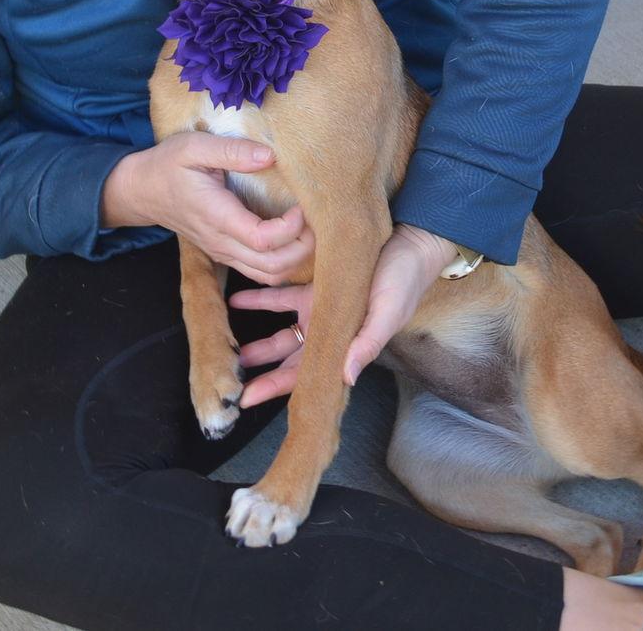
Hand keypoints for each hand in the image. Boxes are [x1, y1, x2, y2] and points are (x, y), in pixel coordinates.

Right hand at [101, 132, 314, 285]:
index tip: (300, 205)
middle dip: (303, 247)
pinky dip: (284, 262)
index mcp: (217, 216)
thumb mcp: (194, 147)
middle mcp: (222, 243)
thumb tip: (269, 156)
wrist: (142, 191)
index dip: (290, 228)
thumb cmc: (169, 165)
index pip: (263, 240)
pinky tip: (294, 238)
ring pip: (269, 275)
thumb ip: (232, 151)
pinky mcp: (226, 254)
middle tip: (314, 219)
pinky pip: (261, 271)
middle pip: (273, 267)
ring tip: (308, 229)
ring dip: (296, 258)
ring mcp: (224, 253)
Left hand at [227, 223, 455, 406]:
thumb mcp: (388, 312)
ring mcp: (322, 311)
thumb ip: (367, 344)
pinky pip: (284, 296)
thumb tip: (347, 378)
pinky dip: (261, 299)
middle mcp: (331, 333)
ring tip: (231, 345)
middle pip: (290, 360)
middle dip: (262, 372)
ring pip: (284, 332)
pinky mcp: (319, 287)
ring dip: (259, 340)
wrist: (412, 242)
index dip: (278, 388)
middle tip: (230, 379)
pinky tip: (239, 298)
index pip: (308, 376)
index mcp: (347, 346)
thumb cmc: (404, 281)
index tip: (247, 399)